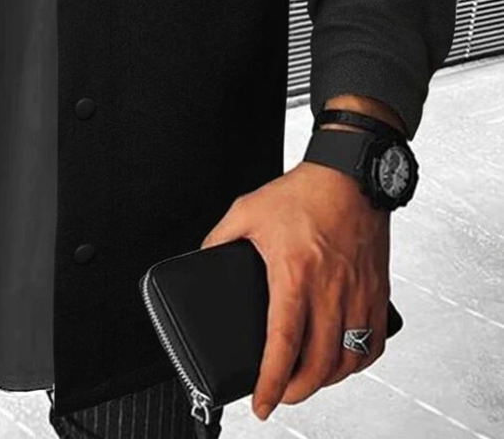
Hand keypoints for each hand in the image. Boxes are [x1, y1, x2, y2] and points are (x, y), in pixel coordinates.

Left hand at [200, 161, 390, 420]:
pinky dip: (359, 362)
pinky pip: (374, 342)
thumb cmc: (302, 191)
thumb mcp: (246, 210)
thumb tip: (202, 259)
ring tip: (307, 381)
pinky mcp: (377, 291)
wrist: (350, 174)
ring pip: (349, 360)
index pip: (283, 344)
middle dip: (297, 391)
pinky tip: (343, 361)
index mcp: (294, 273)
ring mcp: (358, 293)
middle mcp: (330, 289)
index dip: (271, 382)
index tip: (261, 404)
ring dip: (328, 381)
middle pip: (319, 364)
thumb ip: (220, 238)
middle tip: (280, 395)